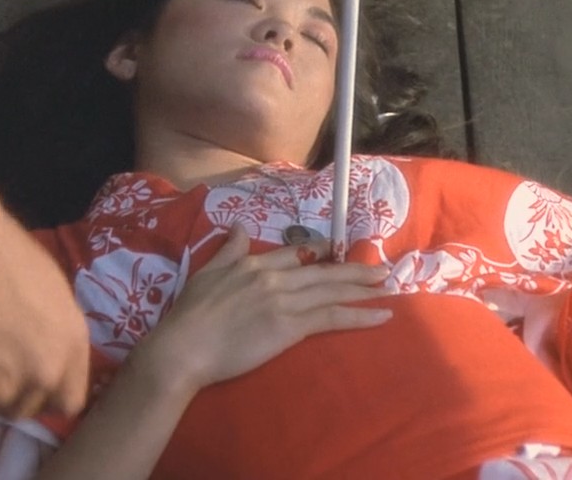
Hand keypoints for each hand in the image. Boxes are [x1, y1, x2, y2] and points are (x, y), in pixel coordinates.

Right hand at [0, 65, 88, 419]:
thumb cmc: (4, 251)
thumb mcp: (54, 294)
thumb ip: (53, 336)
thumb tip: (40, 358)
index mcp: (71, 350)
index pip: (67, 404)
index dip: (44, 393)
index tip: (24, 379)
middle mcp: (41, 377)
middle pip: (21, 409)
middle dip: (2, 391)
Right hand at [133, 225, 391, 393]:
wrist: (184, 346)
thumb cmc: (189, 315)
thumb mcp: (206, 272)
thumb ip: (228, 249)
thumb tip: (237, 225)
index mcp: (253, 262)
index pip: (294, 255)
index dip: (319, 254)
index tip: (337, 254)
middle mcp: (273, 277)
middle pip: (322, 270)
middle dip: (354, 270)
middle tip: (381, 270)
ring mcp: (284, 301)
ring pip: (332, 291)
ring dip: (363, 289)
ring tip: (386, 286)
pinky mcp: (289, 327)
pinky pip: (331, 318)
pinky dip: (359, 315)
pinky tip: (380, 315)